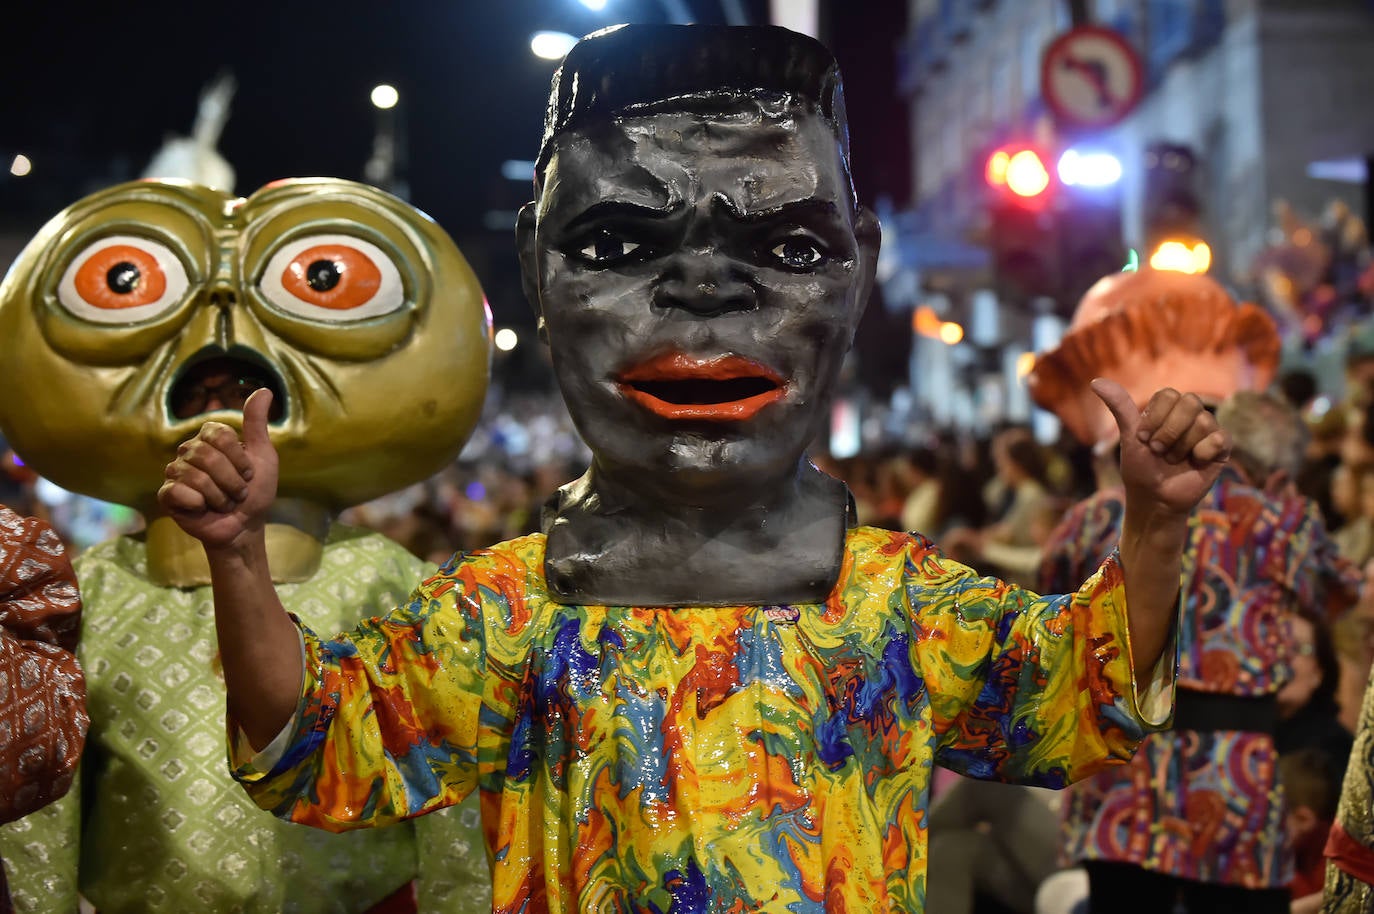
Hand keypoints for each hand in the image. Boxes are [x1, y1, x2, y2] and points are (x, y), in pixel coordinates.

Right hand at [156, 389, 278, 549]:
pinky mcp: (167, 494)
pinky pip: (178, 492)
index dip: (240, 459)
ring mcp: (175, 471)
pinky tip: (202, 509)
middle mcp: (189, 450)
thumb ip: (257, 424)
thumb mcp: (263, 456)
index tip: (248, 473)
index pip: (219, 435)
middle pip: (208, 457)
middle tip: (238, 492)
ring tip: (223, 502)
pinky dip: (199, 504)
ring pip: (196, 477)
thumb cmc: (255, 490)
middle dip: (232, 481)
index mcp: (210, 437)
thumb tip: (264, 390)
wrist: (244, 525)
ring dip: (220, 496)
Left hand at [1093, 378, 1230, 517]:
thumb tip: (1096, 382)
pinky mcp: (1221, 447)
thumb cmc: (1140, 468)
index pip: (1169, 394)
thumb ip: (1119, 407)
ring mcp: (1207, 430)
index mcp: (1168, 408)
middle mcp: (1189, 415)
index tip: (1143, 438)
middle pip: (1190, 402)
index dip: (1155, 418)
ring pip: (1204, 421)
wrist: (1155, 499)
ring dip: (1182, 446)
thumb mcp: (1129, 437)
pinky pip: (1220, 438)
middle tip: (1158, 450)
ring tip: (1173, 460)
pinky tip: (1195, 463)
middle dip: (1169, 431)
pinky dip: (1202, 452)